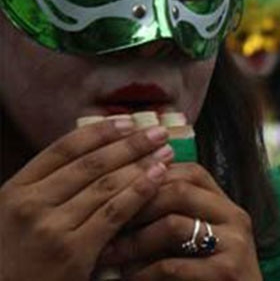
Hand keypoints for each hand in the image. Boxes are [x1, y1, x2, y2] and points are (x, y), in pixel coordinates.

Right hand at [0, 120, 171, 280]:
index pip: (64, 148)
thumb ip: (49, 187)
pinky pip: (115, 213)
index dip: (100, 132)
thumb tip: (95, 152)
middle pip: (91, 163)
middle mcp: (30, 204)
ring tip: (165, 152)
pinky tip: (158, 178)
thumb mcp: (18, 217)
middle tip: (158, 131)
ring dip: (141, 164)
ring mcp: (51, 228)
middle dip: (130, 144)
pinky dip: (140, 192)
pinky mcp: (74, 252)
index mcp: (15, 189)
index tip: (127, 121)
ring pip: (106, 185)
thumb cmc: (19, 259)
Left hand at [99, 164, 261, 280]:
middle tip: (101, 221)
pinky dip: (142, 273)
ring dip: (133, 241)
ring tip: (107, 254)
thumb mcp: (191, 242)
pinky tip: (126, 279)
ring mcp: (235, 242)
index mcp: (225, 203)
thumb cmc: (206, 278)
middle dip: (134, 206)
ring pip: (173, 224)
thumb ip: (170, 218)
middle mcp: (234, 216)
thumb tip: (118, 197)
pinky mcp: (228, 271)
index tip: (113, 190)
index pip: (187, 171)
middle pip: (178, 190)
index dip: (149, 176)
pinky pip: (173, 266)